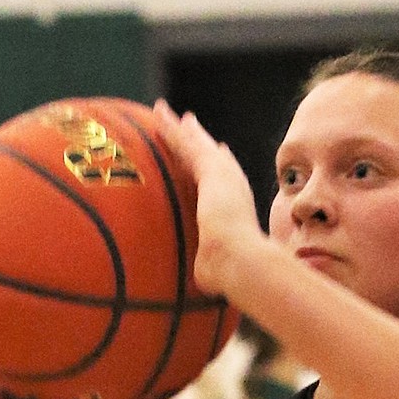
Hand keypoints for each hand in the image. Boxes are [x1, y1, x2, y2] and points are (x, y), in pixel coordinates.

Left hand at [152, 100, 264, 296]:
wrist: (239, 262)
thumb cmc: (231, 276)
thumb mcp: (218, 271)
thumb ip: (212, 272)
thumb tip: (206, 286)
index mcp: (234, 208)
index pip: (223, 183)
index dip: (215, 168)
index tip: (214, 155)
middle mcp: (231, 186)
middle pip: (210, 157)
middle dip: (199, 141)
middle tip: (188, 124)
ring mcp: (223, 175)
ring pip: (195, 145)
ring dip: (180, 129)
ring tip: (164, 112)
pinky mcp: (211, 168)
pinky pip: (185, 142)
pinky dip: (171, 128)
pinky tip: (158, 114)